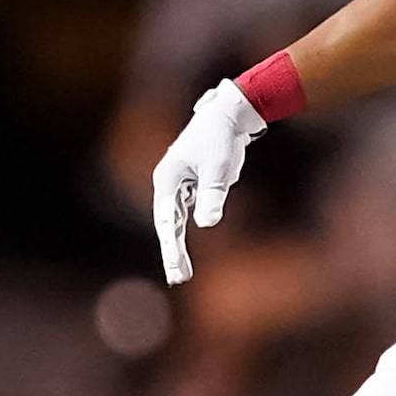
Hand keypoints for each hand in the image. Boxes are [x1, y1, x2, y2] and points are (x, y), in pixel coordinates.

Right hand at [150, 79, 268, 282]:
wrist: (229, 117)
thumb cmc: (220, 139)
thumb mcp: (218, 169)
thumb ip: (212, 195)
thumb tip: (206, 223)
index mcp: (167, 179)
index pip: (166, 219)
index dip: (170, 245)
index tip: (174, 266)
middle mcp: (169, 184)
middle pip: (167, 224)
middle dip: (172, 252)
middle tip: (178, 278)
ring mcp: (180, 186)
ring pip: (175, 222)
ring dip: (177, 247)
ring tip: (182, 274)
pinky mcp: (193, 187)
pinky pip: (186, 215)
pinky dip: (186, 235)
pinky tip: (184, 256)